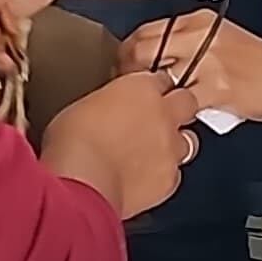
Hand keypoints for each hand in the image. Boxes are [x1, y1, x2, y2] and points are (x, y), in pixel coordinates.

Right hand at [40, 70, 203, 217]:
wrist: (82, 180)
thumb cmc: (72, 142)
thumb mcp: (81, 107)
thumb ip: (104, 105)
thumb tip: (102, 112)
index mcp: (139, 88)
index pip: (160, 79)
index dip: (152, 89)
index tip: (142, 97)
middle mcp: (162, 114)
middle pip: (186, 102)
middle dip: (178, 109)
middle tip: (159, 119)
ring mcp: (170, 147)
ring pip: (188, 141)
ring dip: (173, 145)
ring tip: (151, 153)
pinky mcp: (169, 179)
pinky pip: (174, 175)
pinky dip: (162, 177)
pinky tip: (144, 181)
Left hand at [119, 13, 261, 124]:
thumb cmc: (259, 63)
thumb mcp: (219, 40)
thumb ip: (187, 46)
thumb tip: (152, 63)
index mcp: (198, 21)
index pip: (146, 31)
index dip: (127, 53)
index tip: (123, 69)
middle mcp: (200, 35)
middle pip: (142, 49)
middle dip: (127, 72)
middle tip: (126, 91)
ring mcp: (208, 61)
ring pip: (157, 77)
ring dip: (146, 95)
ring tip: (147, 108)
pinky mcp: (218, 87)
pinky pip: (181, 103)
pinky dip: (172, 113)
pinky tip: (174, 120)